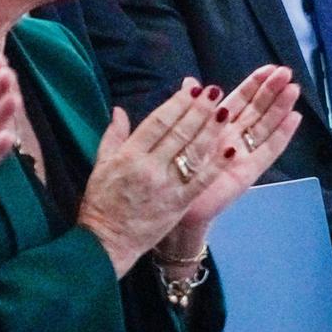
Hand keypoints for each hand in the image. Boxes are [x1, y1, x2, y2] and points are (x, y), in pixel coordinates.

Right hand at [76, 79, 235, 277]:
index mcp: (129, 155)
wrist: (106, 242)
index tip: (194, 88)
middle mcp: (149, 167)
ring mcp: (165, 186)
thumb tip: (120, 110)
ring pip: (192, 153)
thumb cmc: (102, 202)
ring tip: (226, 111)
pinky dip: (216, 166)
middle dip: (199, 111)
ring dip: (211, 131)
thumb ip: (113, 136)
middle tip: (215, 92)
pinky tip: (231, 151)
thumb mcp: (100, 166)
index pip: (158, 123)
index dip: (177, 104)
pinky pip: (200, 182)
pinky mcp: (178, 204)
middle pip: (178, 133)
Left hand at [176, 64, 301, 231]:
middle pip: (257, 109)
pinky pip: (268, 150)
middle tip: (286, 72)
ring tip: (294, 89)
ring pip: (266, 125)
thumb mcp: (180, 134)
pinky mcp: (250, 171)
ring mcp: (244, 153)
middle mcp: (234, 136)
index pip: (240, 99)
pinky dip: (282, 134)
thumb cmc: (176, 172)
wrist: (175, 207)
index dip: (255, 84)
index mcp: (218, 126)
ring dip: (280, 107)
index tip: (270, 68)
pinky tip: (294, 118)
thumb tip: (191, 81)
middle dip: (272, 90)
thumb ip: (190, 108)